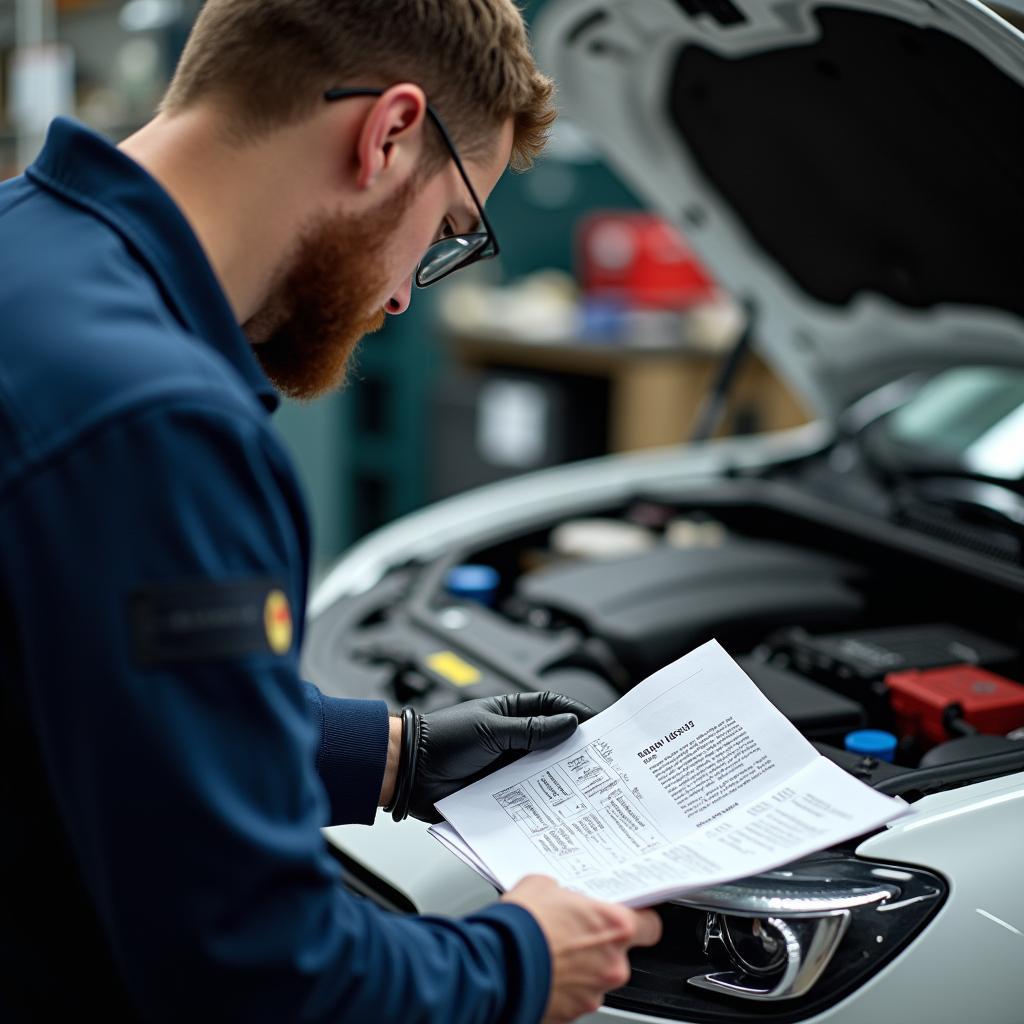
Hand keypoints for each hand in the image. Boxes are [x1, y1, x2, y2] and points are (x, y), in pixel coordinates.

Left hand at [405, 692, 593, 822]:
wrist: (408, 773)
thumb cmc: (441, 740)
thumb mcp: (491, 729)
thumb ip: (531, 730)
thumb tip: (570, 725)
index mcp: (511, 714)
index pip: (552, 708)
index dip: (577, 714)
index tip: (602, 724)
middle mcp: (512, 740)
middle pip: (553, 744)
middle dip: (576, 752)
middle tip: (603, 762)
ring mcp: (507, 768)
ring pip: (543, 773)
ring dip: (561, 781)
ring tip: (587, 789)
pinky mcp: (500, 794)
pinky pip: (527, 798)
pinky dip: (542, 804)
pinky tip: (557, 811)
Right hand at [502, 875, 661, 1023]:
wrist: (496, 962)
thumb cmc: (522, 924)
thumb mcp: (542, 885)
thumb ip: (564, 893)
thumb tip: (559, 896)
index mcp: (614, 926)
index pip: (650, 925)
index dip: (639, 920)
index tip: (629, 917)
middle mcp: (612, 963)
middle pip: (621, 954)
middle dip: (600, 945)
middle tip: (576, 932)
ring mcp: (594, 992)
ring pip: (597, 977)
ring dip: (581, 967)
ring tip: (553, 952)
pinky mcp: (573, 1012)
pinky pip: (576, 996)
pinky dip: (564, 986)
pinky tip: (544, 970)